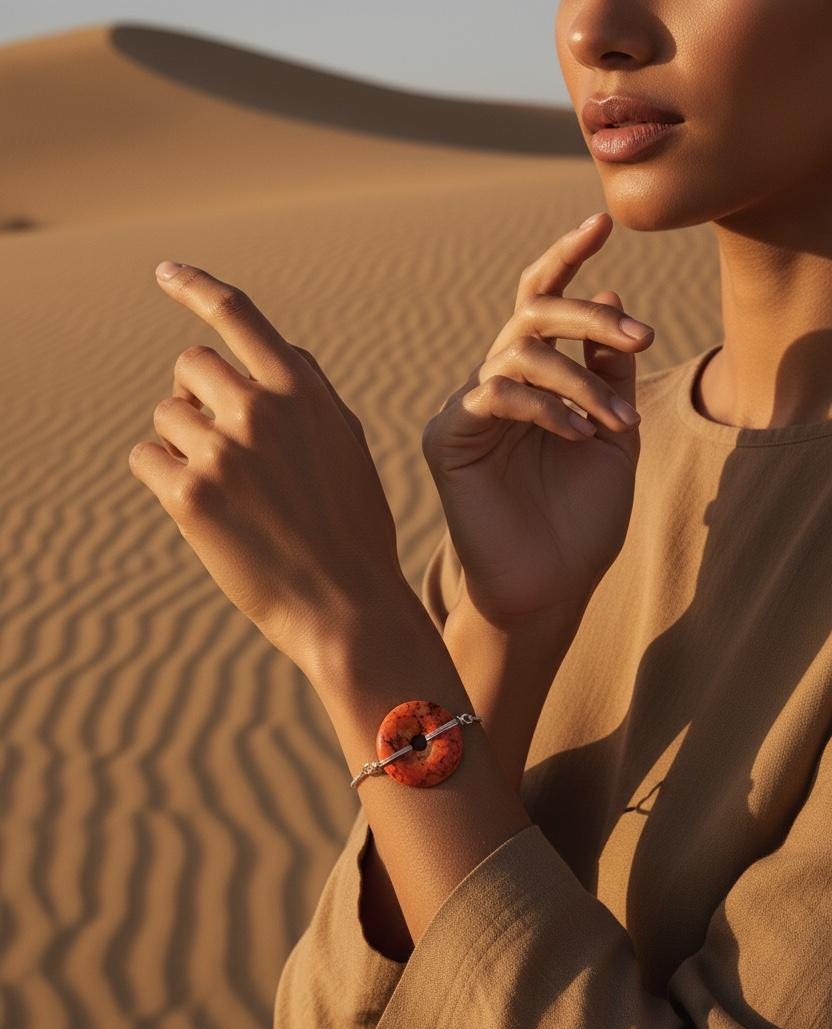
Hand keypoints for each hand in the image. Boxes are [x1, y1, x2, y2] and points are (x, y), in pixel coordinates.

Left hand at [128, 261, 407, 671]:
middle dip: (197, 396)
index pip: (237, 316)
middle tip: (223, 445)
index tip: (164, 272)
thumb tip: (271, 353)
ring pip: (166, 416)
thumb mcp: (348, 447)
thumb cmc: (353, 530)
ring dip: (183, 444)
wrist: (346, 606)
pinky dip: (161, 478)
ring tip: (224, 490)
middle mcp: (260, 410)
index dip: (195, 287)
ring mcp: (222, 451)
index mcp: (301, 391)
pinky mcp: (190, 496)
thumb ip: (309, 394)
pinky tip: (198, 508)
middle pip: (190, 366)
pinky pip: (146, 458)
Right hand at [420, 212, 652, 627]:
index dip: (566, 259)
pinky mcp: (447, 438)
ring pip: (518, 352)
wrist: (550, 587)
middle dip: (586, 314)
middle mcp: (496, 385)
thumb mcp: (615, 434)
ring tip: (615, 425)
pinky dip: (544, 406)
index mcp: (534, 380)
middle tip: (640, 338)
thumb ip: (611, 372)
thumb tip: (610, 295)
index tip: (600, 222)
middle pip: (530, 314)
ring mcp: (468, 410)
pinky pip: (494, 393)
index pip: (541, 303)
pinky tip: (577, 435)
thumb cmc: (581, 519)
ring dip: (579, 379)